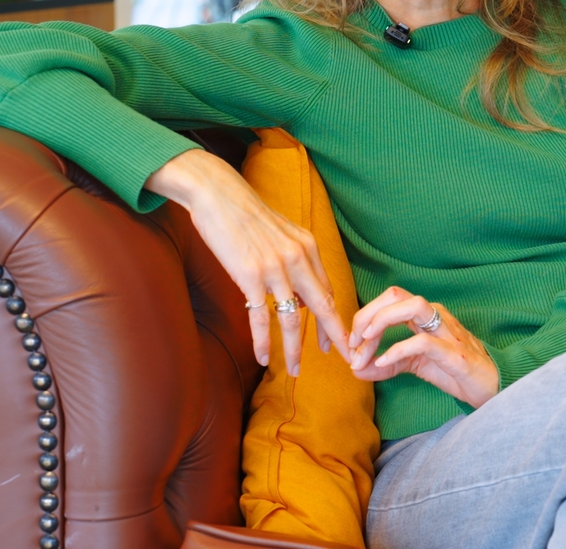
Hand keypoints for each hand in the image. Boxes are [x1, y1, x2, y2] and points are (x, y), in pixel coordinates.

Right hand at [144, 149, 348, 373]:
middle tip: (348, 362)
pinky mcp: (250, 276)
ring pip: (293, 319)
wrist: (218, 195)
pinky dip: (262, 341)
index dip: (336, 320)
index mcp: (308, 248)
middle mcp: (298, 259)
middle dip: (338, 338)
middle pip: (324, 307)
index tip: (342, 342)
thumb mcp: (281, 236)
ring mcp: (275, 268)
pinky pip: (260, 317)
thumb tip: (300, 300)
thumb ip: (295, 263)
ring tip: (295, 371)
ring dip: (295, 349)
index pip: (329, 291)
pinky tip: (263, 358)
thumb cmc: (246, 216)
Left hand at [346, 287, 500, 407]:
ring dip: (381, 323)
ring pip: (412, 306)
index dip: (363, 317)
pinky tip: (383, 361)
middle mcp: (435, 315)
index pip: (388, 300)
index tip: (351, 345)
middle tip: (353, 343)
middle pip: (395, 295)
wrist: (492, 387)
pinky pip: (423, 342)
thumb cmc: (456, 371)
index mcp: (425, 315)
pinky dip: (398, 349)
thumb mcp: (416, 366)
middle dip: (367, 314)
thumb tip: (356, 368)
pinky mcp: (455, 353)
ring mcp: (447, 331)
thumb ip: (388, 365)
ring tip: (365, 346)